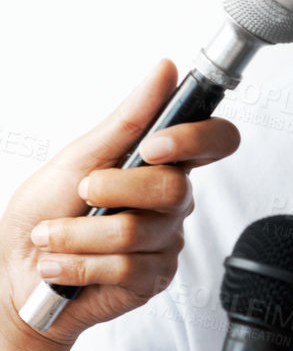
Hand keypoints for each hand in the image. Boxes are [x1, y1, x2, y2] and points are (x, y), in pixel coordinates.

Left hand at [0, 60, 239, 347]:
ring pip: (138, 231)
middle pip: (172, 187)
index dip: (198, 138)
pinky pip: (127, 267)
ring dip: (79, 234)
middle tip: (81, 192)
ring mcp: (164, 240)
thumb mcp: (79, 156)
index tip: (154, 144)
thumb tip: (164, 71)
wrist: (15, 270)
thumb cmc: (47, 209)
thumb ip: (128, 119)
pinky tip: (61, 264)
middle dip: (114, 188)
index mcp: (161, 162)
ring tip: (52, 237)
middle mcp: (169, 201)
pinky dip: (80, 264)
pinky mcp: (152, 278)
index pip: (215, 140)